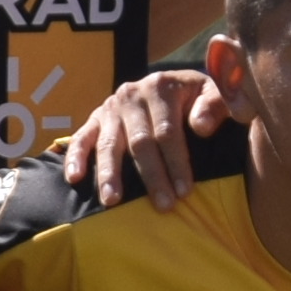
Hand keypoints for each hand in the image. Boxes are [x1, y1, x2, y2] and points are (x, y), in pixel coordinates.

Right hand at [60, 63, 222, 206]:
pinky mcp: (95, 118)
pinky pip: (81, 138)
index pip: (168, 131)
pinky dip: (75, 157)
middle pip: (140, 141)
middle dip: (152, 176)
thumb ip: (216, 105)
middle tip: (163, 206)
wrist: (173, 85)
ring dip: (110, 174)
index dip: (176, 162)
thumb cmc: (198, 99)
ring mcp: (110, 107)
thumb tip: (200, 126)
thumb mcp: (215, 93)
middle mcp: (132, 94)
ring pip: (109, 144)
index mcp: (161, 87)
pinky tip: (74, 178)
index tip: (185, 192)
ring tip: (112, 201)